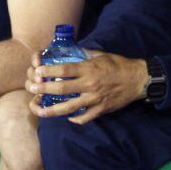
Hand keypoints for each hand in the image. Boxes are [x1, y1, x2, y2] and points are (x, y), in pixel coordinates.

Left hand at [26, 50, 148, 124]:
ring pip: (69, 107)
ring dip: (52, 110)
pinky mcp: (101, 109)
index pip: (64, 70)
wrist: (138, 79)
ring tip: (40, 110)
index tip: (38, 71)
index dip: (49, 71)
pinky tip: (67, 117)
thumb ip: (85, 55)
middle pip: (62, 90)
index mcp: (89, 69)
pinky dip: (74, 118)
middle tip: (32, 89)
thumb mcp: (102, 55)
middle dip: (44, 90)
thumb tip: (72, 50)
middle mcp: (90, 85)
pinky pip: (84, 117)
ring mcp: (95, 99)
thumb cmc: (119, 64)